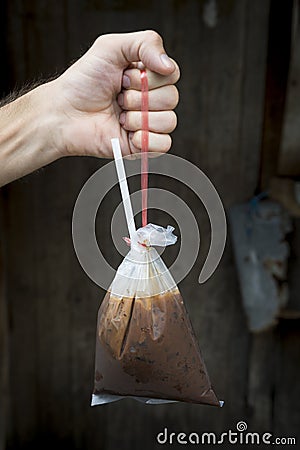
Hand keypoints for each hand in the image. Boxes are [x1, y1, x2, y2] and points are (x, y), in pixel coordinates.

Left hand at [50, 30, 179, 157]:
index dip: (149, 77)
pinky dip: (147, 139)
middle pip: (171, 98)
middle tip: (118, 97)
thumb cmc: (82, 82)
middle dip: (140, 97)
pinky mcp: (142, 146)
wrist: (64, 114)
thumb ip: (146, 44)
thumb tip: (169, 66)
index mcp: (147, 76)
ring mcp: (147, 123)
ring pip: (169, 121)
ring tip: (119, 116)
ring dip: (139, 118)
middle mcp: (150, 99)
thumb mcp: (110, 47)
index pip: (171, 74)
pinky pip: (164, 144)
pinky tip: (128, 134)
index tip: (124, 77)